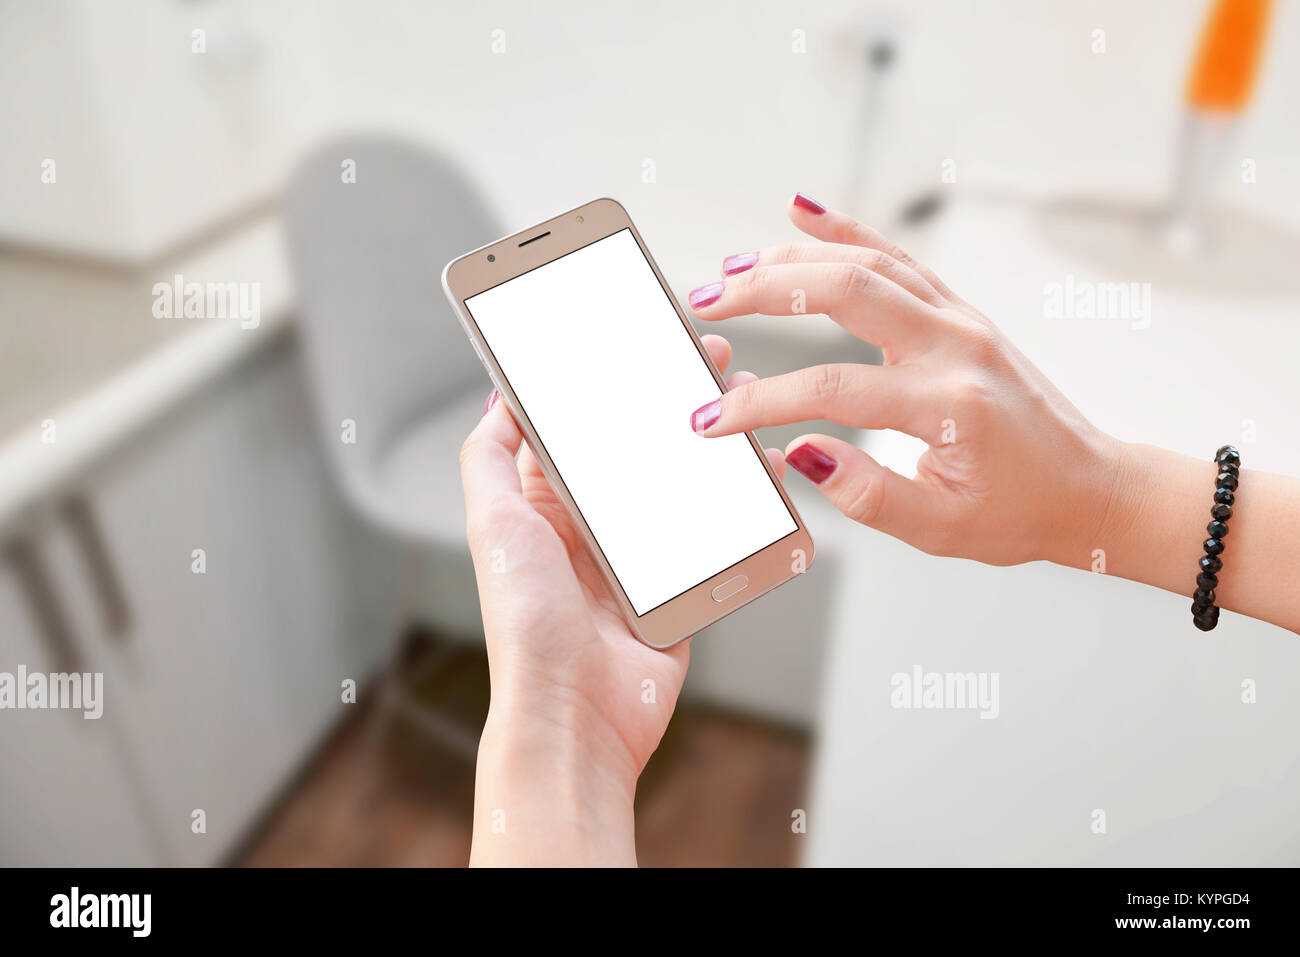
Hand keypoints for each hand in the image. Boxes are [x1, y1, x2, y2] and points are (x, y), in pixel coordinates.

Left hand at [459, 333, 769, 864]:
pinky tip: (765, 468)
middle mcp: (593, 526)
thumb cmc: (528, 625)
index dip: (608, 379)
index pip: (583, 425)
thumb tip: (502, 397)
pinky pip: (718, 533)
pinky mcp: (681, 586)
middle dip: (671, 397)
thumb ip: (492, 456)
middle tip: (706, 353)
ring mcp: (641, 556)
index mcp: (546, 505)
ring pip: (684, 482)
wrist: (578, 714)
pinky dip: (744, 501)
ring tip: (743, 398)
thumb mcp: (494, 525)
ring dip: (713, 439)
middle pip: (640, 445)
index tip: (638, 334)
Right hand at [688, 195, 1122, 567]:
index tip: (712, 420)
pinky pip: (896, 258)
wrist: (1089, 486)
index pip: (833, 390)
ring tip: (731, 270)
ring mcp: (960, 319)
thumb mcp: (941, 528)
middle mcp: (955, 345)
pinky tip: (801, 210)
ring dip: (792, 257)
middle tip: (707, 302)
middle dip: (763, 291)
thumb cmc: (1022, 510)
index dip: (760, 404)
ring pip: (866, 263)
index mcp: (949, 402)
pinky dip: (846, 229)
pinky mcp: (958, 312)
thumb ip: (867, 495)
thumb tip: (800, 454)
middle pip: (844, 291)